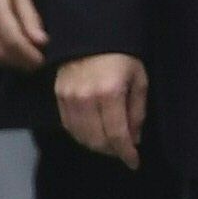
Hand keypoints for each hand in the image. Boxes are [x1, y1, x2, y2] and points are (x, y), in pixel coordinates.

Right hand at [54, 53, 147, 169]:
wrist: (92, 36)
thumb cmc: (123, 57)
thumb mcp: (139, 80)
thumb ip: (137, 111)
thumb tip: (135, 139)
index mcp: (110, 94)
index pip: (117, 135)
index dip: (127, 153)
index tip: (134, 163)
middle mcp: (87, 99)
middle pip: (98, 140)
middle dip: (113, 150)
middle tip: (123, 151)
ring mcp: (69, 98)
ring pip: (82, 136)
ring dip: (97, 146)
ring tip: (110, 145)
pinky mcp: (58, 97)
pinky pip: (69, 126)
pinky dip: (82, 136)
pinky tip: (93, 135)